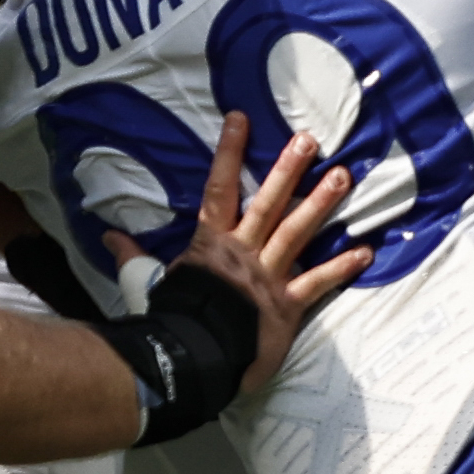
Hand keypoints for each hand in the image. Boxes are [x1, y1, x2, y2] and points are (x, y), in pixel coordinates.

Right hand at [102, 123, 369, 399]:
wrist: (190, 354)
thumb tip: (107, 235)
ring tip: (343, 176)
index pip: (218, 188)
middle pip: (267, 204)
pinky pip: (317, 282)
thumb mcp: (144, 281)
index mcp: (209, 243)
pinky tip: (366, 251)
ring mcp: (267, 276)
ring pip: (297, 233)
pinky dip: (341, 268)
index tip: (240, 119)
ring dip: (320, 204)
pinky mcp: (286, 305)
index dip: (229, 153)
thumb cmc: (168, 316)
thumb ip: (132, 255)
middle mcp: (242, 252)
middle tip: (309, 140)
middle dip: (287, 170)